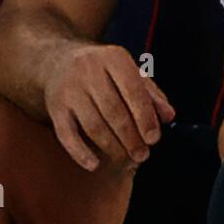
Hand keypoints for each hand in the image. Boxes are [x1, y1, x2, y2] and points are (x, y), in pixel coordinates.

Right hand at [43, 43, 175, 172]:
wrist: (59, 62)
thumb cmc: (104, 72)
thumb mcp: (130, 73)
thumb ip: (151, 94)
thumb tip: (169, 116)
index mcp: (113, 58)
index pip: (133, 90)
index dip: (145, 117)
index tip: (154, 139)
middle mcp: (89, 70)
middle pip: (113, 111)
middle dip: (130, 137)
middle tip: (142, 155)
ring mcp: (69, 89)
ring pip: (93, 125)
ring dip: (112, 146)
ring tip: (126, 158)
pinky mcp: (55, 107)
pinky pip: (67, 134)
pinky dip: (80, 152)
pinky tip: (94, 165)